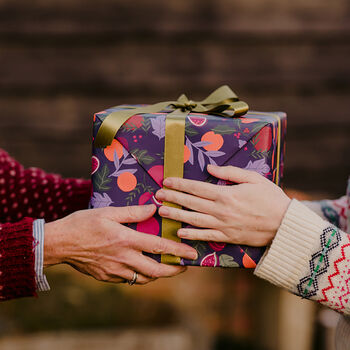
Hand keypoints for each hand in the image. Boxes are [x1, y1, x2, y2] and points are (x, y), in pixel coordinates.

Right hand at [44, 205, 197, 284]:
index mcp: (126, 240)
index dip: (178, 251)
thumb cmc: (83, 224)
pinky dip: (140, 275)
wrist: (60, 243)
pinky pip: (129, 279)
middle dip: (174, 270)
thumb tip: (153, 208)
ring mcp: (115, 271)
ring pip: (144, 278)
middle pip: (156, 270)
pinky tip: (142, 268)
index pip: (159, 247)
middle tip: (184, 266)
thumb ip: (133, 212)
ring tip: (166, 267)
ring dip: (158, 274)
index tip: (191, 254)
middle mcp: (124, 258)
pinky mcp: (107, 277)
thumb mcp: (108, 212)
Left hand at [155, 165, 290, 246]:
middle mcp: (220, 210)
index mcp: (226, 194)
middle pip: (191, 203)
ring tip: (161, 212)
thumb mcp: (254, 179)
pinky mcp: (227, 237)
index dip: (180, 184)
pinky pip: (206, 236)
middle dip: (172, 198)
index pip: (196, 188)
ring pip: (194, 220)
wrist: (285, 225)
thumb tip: (210, 168)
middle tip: (157, 195)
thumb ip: (230, 173)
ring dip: (176, 215)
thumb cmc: (271, 198)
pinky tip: (180, 232)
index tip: (167, 181)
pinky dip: (192, 235)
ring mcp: (223, 225)